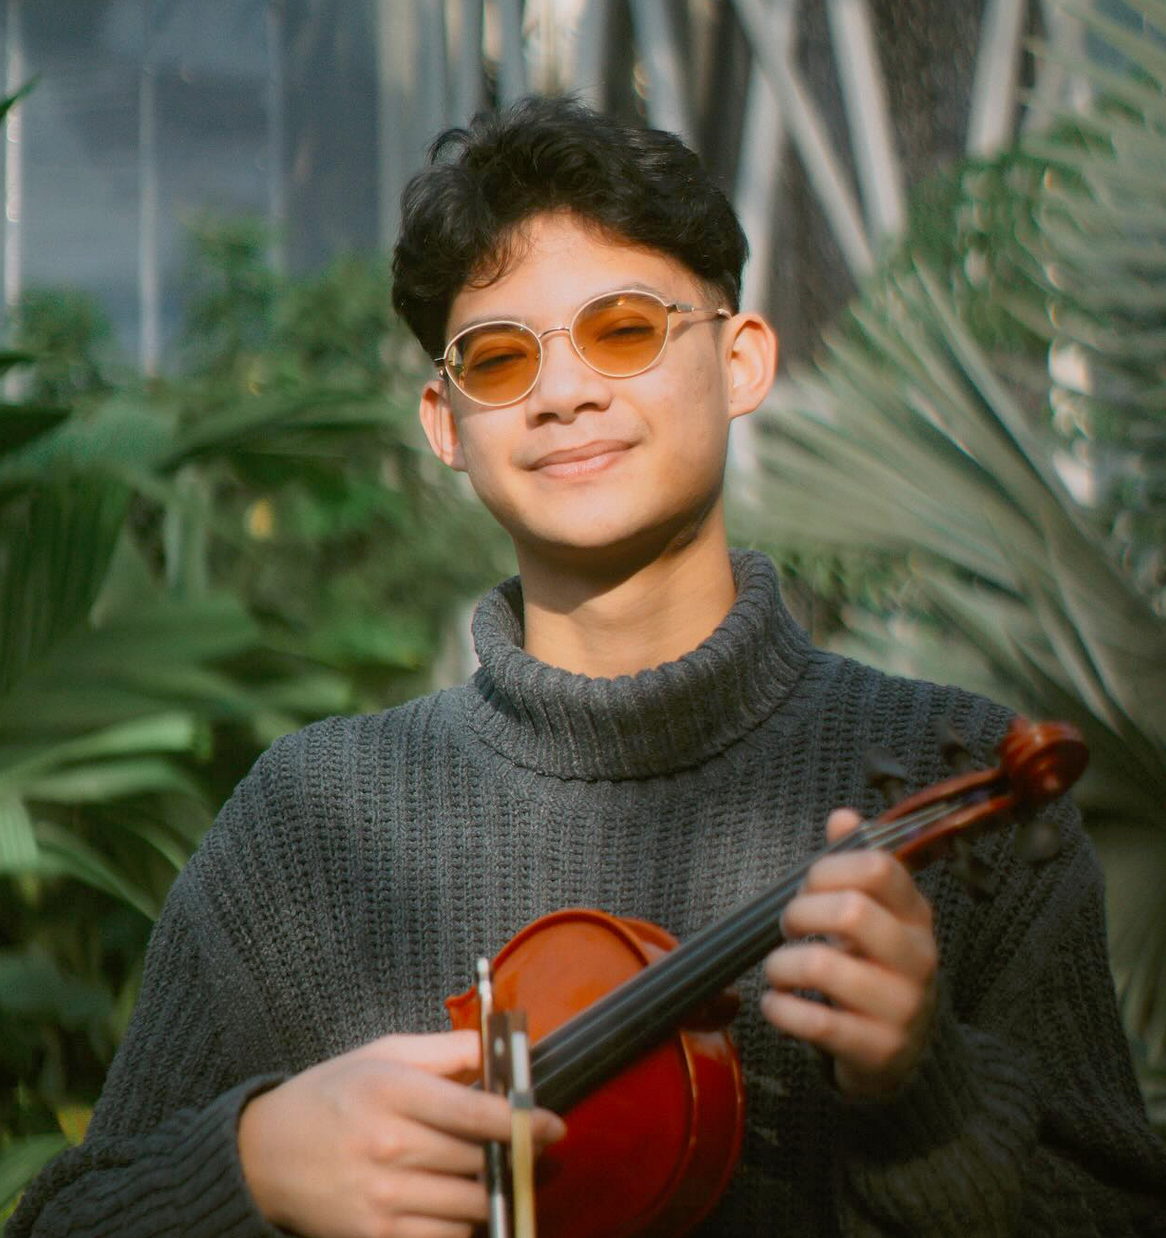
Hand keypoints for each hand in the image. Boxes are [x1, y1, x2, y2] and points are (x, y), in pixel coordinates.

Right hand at [238, 1029, 565, 1237]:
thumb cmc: (334, 1094)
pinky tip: (461, 1204)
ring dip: (491, 1192)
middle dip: (513, 1157)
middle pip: (477, 1160)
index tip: (553, 1126)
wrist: (265, 1154)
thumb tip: (497, 1050)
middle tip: (532, 1150)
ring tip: (493, 1175)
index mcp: (391, 1090)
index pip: (473, 1112)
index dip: (521, 1122)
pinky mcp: (375, 1236)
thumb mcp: (384, 1054)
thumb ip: (446, 1050)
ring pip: (469, 1205)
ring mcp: (380, 1198)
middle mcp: (387, 1145)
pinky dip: (463, 1224)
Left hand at [761, 809, 938, 1096]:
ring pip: (824, 967)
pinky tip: (775, 1005)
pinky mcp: (879, 1050)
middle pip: (850, 911)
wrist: (903, 1052)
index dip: (828, 868)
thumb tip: (842, 816)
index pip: (879, 868)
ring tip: (778, 970)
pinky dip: (780, 1010)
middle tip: (787, 927)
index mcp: (915, 914)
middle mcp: (917, 957)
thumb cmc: (875, 968)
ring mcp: (902, 1006)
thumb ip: (855, 864)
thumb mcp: (874, 914)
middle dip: (800, 913)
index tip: (807, 886)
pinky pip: (817, 1022)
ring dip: (781, 965)